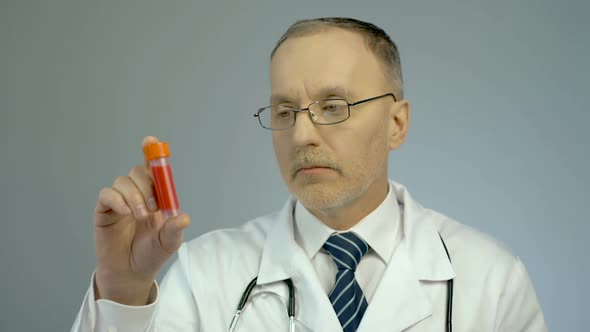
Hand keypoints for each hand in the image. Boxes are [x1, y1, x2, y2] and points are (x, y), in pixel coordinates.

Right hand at [93, 136, 190, 304]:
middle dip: (147, 184)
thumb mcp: (169, 243)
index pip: (153, 170)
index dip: (151, 153)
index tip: (151, 141)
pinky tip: (126, 213)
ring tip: (141, 217)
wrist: (130, 273)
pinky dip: (117, 200)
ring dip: (134, 196)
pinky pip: (107, 194)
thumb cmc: (151, 255)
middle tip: (154, 206)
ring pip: (123, 181)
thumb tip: (184, 217)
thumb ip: (174, 229)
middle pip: (138, 172)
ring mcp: (119, 201)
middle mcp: (137, 194)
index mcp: (155, 197)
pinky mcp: (104, 210)